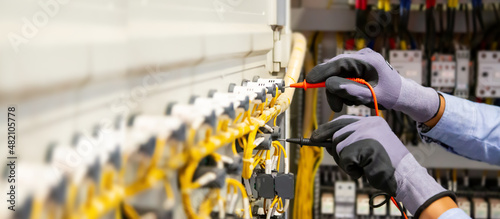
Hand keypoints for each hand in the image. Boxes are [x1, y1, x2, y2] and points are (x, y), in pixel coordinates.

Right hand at [306, 48, 439, 122]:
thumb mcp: (370, 96)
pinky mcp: (358, 66)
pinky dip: (343, 87)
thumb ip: (350, 90)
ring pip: (338, 74)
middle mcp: (362, 56)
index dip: (322, 72)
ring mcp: (360, 60)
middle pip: (336, 69)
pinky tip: (353, 96)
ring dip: (339, 90)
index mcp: (368, 60)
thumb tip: (329, 85)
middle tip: (336, 107)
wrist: (401, 94)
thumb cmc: (389, 95)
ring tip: (351, 103)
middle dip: (332, 88)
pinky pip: (343, 75)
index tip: (309, 80)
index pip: (339, 63)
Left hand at [310, 115, 454, 216]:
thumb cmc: (386, 164)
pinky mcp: (363, 146)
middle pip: (337, 135)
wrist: (405, 175)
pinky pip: (344, 159)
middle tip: (347, 162)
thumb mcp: (369, 146)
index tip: (315, 136)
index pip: (343, 121)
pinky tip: (364, 170)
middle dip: (336, 151)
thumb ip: (351, 140)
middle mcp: (368, 123)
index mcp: (372, 121)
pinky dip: (351, 169)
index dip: (327, 129)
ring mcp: (365, 133)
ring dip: (346, 163)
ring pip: (338, 147)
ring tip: (363, 166)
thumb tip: (324, 142)